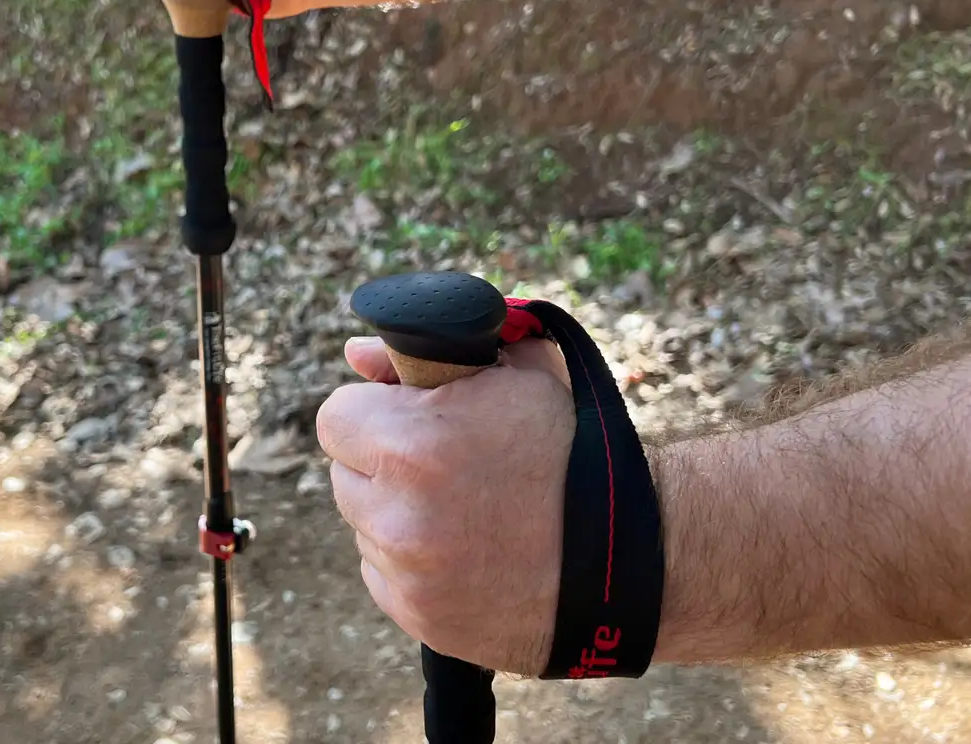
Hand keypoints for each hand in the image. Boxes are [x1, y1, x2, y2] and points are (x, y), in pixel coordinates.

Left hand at [316, 335, 575, 674]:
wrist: (635, 557)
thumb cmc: (574, 449)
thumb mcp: (514, 374)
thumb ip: (424, 354)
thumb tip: (356, 355)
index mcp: (411, 442)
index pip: (335, 417)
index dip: (373, 412)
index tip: (407, 418)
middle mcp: (398, 514)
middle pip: (345, 474)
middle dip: (383, 464)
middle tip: (443, 464)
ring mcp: (407, 573)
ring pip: (365, 527)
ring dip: (397, 515)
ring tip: (467, 510)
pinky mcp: (419, 617)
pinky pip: (385, 576)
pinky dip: (412, 565)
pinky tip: (467, 552)